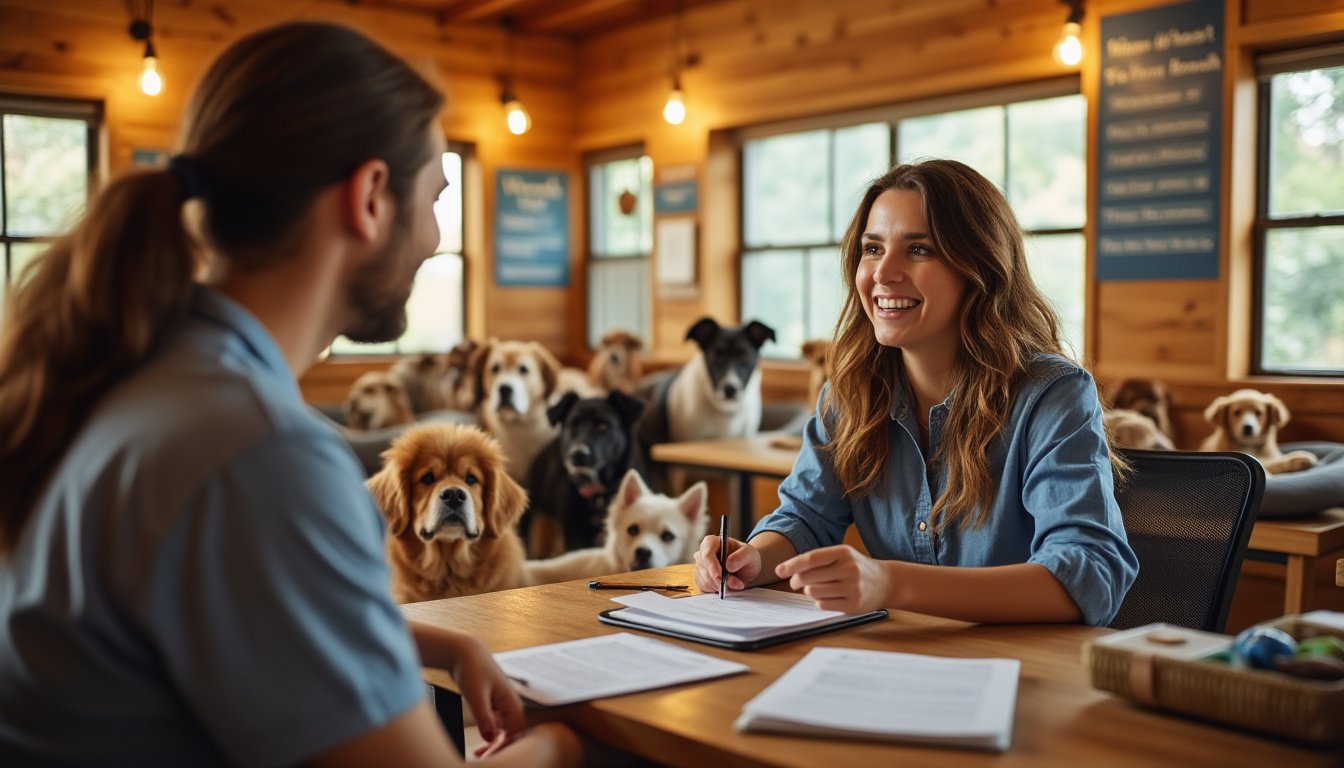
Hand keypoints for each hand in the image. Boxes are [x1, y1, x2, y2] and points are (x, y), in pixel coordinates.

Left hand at [450, 637, 524, 745]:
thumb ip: (484, 717)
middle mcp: (510, 703)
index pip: (516, 730)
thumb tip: (490, 738)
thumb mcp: (476, 695)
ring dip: (495, 743)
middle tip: (483, 756)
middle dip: (500, 746)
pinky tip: (482, 743)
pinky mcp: (494, 704)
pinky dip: (491, 735)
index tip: (490, 754)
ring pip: (504, 730)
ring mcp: (502, 704)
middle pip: (512, 732)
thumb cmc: (472, 668)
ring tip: (481, 754)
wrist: (464, 652)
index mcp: (511, 700)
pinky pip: (497, 725)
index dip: (505, 744)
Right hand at [693, 534, 760, 592]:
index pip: (706, 553)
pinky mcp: (701, 579)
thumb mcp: (750, 554)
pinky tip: (727, 586)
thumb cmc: (746, 558)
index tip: (719, 575)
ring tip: (736, 583)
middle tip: (736, 583)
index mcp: (712, 542)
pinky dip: (717, 589)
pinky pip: (705, 588)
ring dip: (721, 586)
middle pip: (705, 569)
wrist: (746, 569)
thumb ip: (741, 557)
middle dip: (719, 579)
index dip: (711, 565)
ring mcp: (700, 567)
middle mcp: (703, 553)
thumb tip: (729, 565)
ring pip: (705, 580)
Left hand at [775, 545, 890, 613]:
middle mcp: (849, 569)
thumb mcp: (843, 555)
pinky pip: (823, 605)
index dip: (793, 564)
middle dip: (796, 581)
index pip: (812, 557)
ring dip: (809, 591)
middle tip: (795, 583)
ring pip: (813, 592)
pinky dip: (820, 601)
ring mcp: (853, 588)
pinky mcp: (854, 605)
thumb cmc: (857, 567)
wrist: (887, 582)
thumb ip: (820, 560)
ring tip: (815, 589)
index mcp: (844, 552)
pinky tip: (828, 597)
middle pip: (809, 576)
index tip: (779, 570)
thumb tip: (791, 570)